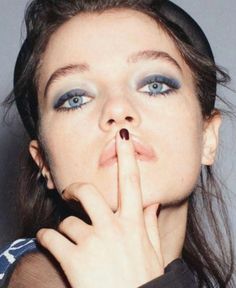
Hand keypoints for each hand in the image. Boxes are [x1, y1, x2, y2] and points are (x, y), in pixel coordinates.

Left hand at [36, 129, 163, 287]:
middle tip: (70, 193)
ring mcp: (93, 242)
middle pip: (88, 192)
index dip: (127, 156)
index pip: (131, 182)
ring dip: (63, 228)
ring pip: (68, 221)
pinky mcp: (74, 259)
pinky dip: (46, 238)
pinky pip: (52, 239)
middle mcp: (113, 228)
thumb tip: (151, 203)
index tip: (122, 137)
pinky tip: (48, 242)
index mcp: (133, 224)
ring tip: (64, 237)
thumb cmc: (145, 282)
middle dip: (75, 189)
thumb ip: (150, 225)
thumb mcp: (153, 253)